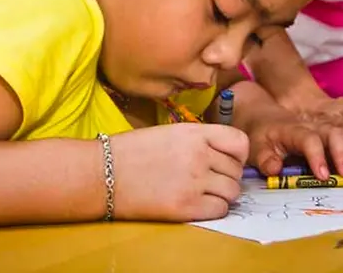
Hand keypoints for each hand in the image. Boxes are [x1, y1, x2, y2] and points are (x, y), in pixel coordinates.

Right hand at [109, 123, 247, 221]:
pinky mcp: (186, 207)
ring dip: (222, 195)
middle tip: (212, 181)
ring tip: (204, 194)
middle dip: (228, 177)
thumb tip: (222, 156)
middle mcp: (199, 155)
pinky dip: (213, 210)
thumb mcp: (168, 132)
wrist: (102, 173)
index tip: (229, 161)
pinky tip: (197, 205)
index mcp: (194, 132)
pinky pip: (219, 210)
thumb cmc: (130, 152)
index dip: (238, 154)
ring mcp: (194, 181)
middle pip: (236, 171)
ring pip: (232, 192)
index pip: (239, 142)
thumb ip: (198, 140)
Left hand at [246, 103, 342, 178]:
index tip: (323, 175)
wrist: (267, 117)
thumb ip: (265, 158)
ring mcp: (327, 128)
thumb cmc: (262, 135)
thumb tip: (275, 170)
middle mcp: (315, 126)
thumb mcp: (256, 146)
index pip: (308, 139)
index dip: (317, 156)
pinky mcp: (336, 135)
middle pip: (335, 133)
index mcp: (294, 129)